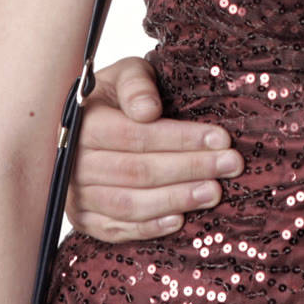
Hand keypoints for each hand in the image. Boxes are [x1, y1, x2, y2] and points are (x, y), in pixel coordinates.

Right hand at [65, 56, 242, 241]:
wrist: (86, 122)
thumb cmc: (113, 96)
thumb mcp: (125, 74)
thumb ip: (136, 84)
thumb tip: (148, 110)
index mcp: (82, 123)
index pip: (135, 135)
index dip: (180, 139)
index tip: (220, 139)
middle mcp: (73, 163)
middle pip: (137, 171)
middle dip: (189, 168)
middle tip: (230, 165)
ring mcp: (75, 194)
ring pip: (128, 204)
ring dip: (175, 200)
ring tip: (214, 192)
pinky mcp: (82, 218)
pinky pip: (115, 229)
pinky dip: (148, 228)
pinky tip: (179, 220)